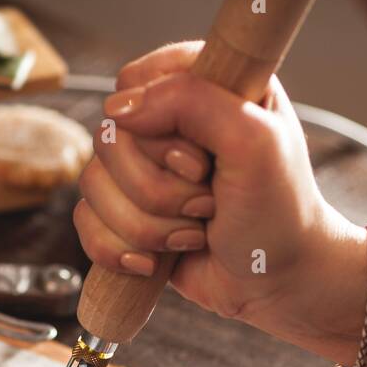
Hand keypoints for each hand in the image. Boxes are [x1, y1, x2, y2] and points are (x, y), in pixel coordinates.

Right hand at [74, 42, 366, 352]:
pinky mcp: (126, 214)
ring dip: (148, 226)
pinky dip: (118, 250)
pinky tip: (155, 261)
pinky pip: (86, 222)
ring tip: (195, 232)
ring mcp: (142, 170)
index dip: (158, 128)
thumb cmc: (280, 213)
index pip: (135, 82)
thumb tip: (119, 108)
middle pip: (110, 140)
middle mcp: (168, 122)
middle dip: (158, 190)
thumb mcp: (254, 141)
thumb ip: (193, 100)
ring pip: (94, 186)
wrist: (279, 284)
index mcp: (203, 84)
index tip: (201, 161)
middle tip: (208, 204)